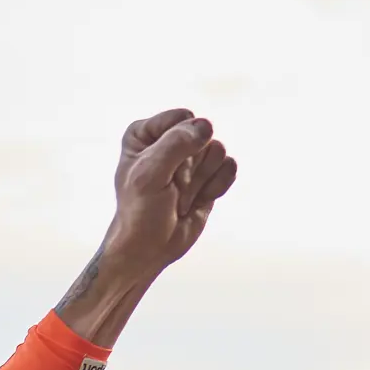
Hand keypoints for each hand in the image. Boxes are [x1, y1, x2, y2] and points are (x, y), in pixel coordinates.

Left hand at [56, 109, 237, 344]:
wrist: (148, 250)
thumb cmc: (140, 212)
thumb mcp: (150, 175)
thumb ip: (176, 144)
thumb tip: (207, 126)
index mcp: (145, 132)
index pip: (183, 119)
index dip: (178, 148)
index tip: (160, 174)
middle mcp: (168, 140)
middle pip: (202, 135)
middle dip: (191, 167)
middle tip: (172, 189)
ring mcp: (190, 158)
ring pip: (218, 150)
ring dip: (202, 179)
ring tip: (182, 197)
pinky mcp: (208, 176)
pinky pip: (229, 167)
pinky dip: (217, 187)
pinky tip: (197, 201)